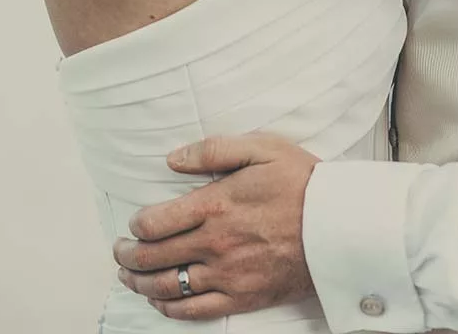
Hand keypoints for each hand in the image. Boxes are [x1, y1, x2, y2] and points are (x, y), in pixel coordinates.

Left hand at [113, 134, 318, 321]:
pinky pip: (195, 310)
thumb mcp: (262, 148)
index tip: (134, 223)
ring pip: (168, 286)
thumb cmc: (301, 181)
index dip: (137, 225)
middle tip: (119, 251)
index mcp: (216, 205)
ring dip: (141, 283)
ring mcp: (227, 275)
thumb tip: (172, 159)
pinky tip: (161, 303)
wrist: (337, 225)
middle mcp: (215, 243)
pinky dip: (170, 308)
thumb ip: (214, 150)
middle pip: (154, 256)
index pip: (157, 222)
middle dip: (128, 255)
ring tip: (129, 277)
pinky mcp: (241, 297)